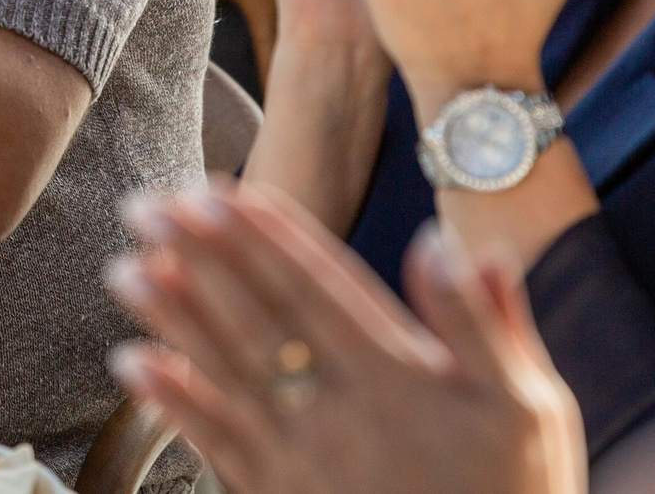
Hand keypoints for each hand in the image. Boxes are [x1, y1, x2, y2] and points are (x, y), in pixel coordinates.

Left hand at [109, 183, 584, 493]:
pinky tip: (132, 363)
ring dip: (172, 319)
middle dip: (200, 259)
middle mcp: (343, 415)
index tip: (219, 192)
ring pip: (226, 375)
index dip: (266, 239)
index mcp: (401, 380)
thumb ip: (485, 325)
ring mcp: (306, 463)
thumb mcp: (530, 410)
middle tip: (150, 206)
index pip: (319, 290)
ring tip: (124, 267)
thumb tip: (445, 243)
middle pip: (258, 320)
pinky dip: (173, 404)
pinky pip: (217, 447)